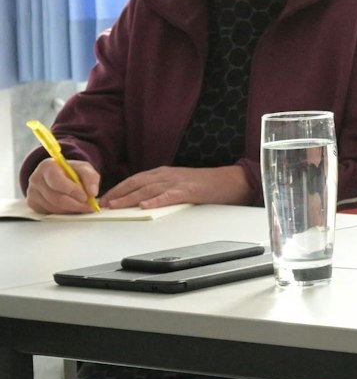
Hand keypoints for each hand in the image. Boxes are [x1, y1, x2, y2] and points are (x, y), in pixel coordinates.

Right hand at [25, 157, 99, 213]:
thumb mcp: (84, 169)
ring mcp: (32, 193)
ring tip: (82, 206)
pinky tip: (71, 207)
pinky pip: (49, 213)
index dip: (72, 191)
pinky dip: (63, 213)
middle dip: (75, 204)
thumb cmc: (71, 171)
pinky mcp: (33, 204)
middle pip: (55, 198)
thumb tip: (92, 192)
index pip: (57, 181)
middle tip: (89, 206)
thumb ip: (90, 178)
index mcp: (47, 166)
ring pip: (53, 207)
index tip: (86, 197)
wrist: (60, 175)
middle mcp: (36, 179)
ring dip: (70, 210)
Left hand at [101, 164, 252, 209]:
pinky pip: (169, 196)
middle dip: (118, 193)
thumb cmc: (206, 185)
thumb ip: (160, 189)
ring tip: (116, 206)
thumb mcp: (178, 183)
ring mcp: (178, 182)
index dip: (118, 188)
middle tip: (104, 204)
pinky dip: (156, 200)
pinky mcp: (189, 191)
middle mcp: (168, 175)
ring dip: (130, 198)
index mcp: (164, 172)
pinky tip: (145, 206)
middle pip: (137, 183)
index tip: (105, 198)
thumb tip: (139, 201)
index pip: (135, 179)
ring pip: (148, 189)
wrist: (231, 181)